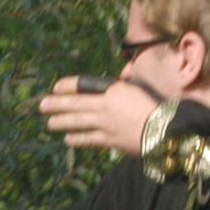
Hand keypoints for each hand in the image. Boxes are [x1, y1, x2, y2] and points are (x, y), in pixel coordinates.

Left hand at [39, 75, 159, 155]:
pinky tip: (68, 139)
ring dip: (63, 122)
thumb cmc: (158, 106)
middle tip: (42, 105)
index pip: (86, 84)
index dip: (69, 85)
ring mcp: (107, 124)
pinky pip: (90, 139)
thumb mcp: (143, 87)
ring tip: (50, 123)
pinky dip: (78, 139)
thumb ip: (130, 79)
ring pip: (79, 121)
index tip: (56, 87)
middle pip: (77, 103)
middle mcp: (107, 105)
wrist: (166, 130)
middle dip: (57, 104)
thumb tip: (125, 70)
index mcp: (115, 89)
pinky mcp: (111, 140)